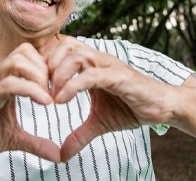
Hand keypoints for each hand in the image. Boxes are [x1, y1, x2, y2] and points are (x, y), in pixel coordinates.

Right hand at [0, 43, 59, 170]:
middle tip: (53, 90)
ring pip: (16, 61)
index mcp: (5, 81)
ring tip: (47, 97)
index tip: (56, 87)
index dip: (46, 66)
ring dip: (38, 76)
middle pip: (24, 51)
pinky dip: (30, 90)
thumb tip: (58, 155)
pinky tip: (44, 103)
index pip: (27, 54)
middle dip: (45, 68)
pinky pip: (8, 84)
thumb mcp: (14, 138)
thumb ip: (36, 142)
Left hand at [47, 35, 172, 161]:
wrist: (159, 108)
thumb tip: (62, 153)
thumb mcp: (99, 122)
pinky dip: (73, 85)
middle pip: (66, 45)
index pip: (63, 49)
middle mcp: (98, 59)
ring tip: (52, 95)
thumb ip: (79, 133)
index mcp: (91, 64)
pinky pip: (91, 74)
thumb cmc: (129, 107)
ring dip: (59, 74)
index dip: (47, 63)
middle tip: (42, 87)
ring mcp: (108, 66)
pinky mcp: (119, 77)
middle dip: (49, 65)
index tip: (39, 84)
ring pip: (76, 56)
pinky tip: (62, 100)